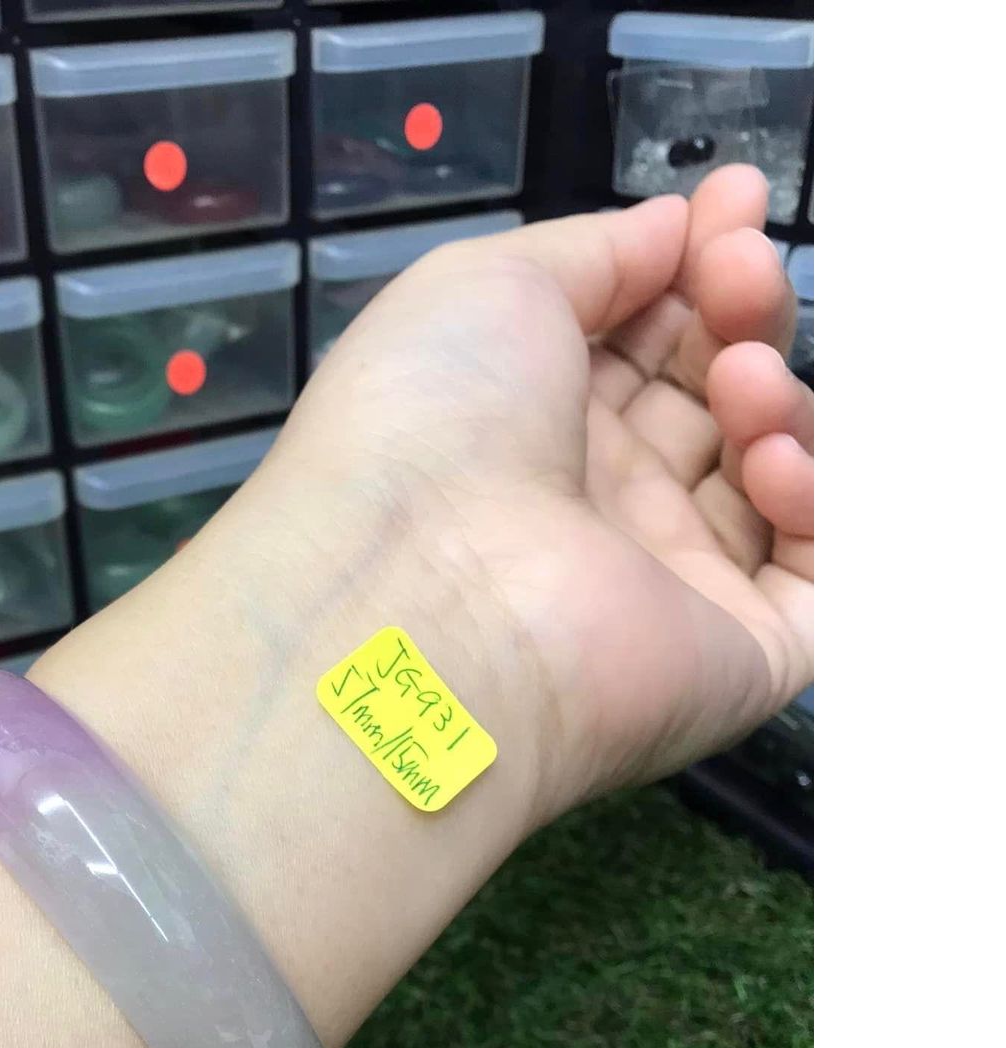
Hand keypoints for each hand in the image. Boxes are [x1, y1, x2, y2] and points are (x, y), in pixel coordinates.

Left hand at [275, 167, 812, 818]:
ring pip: (767, 475)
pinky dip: (815, 503)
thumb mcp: (487, 286)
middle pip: (711, 395)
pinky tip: (767, 461)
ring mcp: (664, 584)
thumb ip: (593, 253)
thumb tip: (677, 228)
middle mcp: (595, 504)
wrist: (419, 595)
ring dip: (773, 399)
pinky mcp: (732, 657)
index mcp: (530, 425)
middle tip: (740, 274)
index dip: (695, 267)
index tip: (735, 203)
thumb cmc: (431, 423)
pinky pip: (813, 578)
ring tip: (737, 381)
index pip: (643, 341)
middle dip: (741, 315)